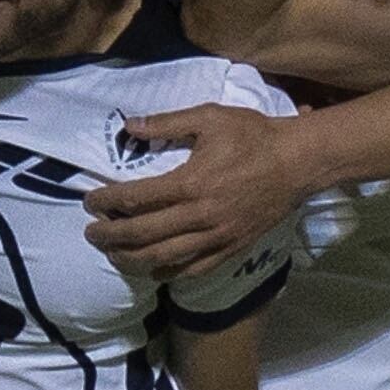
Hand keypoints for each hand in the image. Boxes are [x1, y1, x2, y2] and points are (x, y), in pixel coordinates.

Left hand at [84, 101, 302, 276]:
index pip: (135, 199)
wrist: (298, 162)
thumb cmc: (254, 136)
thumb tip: (130, 125)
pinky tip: (152, 269)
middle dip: (109, 236)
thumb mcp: (209, 117)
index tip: (91, 202)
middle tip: (91, 233)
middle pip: (142, 234)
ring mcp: (216, 237)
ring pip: (163, 257)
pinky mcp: (231, 248)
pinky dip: (168, 271)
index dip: (107, 202)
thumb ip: (167, 122)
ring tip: (112, 253)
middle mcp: (199, 216)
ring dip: (131, 258)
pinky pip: (193, 268)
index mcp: (190, 183)